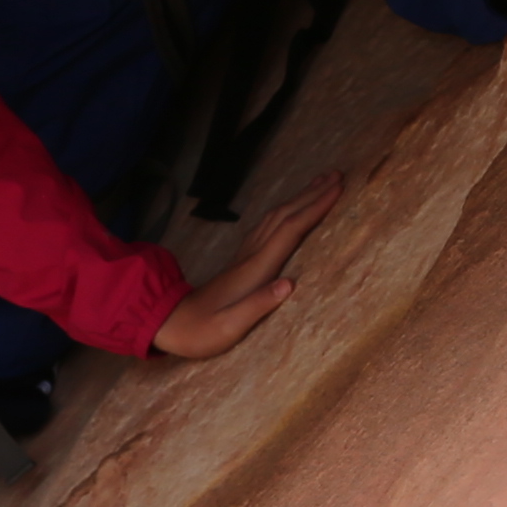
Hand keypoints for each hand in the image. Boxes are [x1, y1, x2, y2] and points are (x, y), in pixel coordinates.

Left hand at [148, 175, 348, 360]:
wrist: (169, 323)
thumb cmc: (201, 331)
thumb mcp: (229, 326)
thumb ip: (258, 305)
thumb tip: (290, 284)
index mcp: (254, 269)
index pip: (290, 230)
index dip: (314, 208)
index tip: (337, 189)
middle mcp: (250, 256)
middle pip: (284, 216)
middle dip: (312, 194)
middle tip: (337, 175)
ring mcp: (244, 257)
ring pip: (275, 218)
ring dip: (298, 199)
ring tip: (319, 185)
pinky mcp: (240, 262)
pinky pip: (267, 227)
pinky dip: (284, 213)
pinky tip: (288, 211)